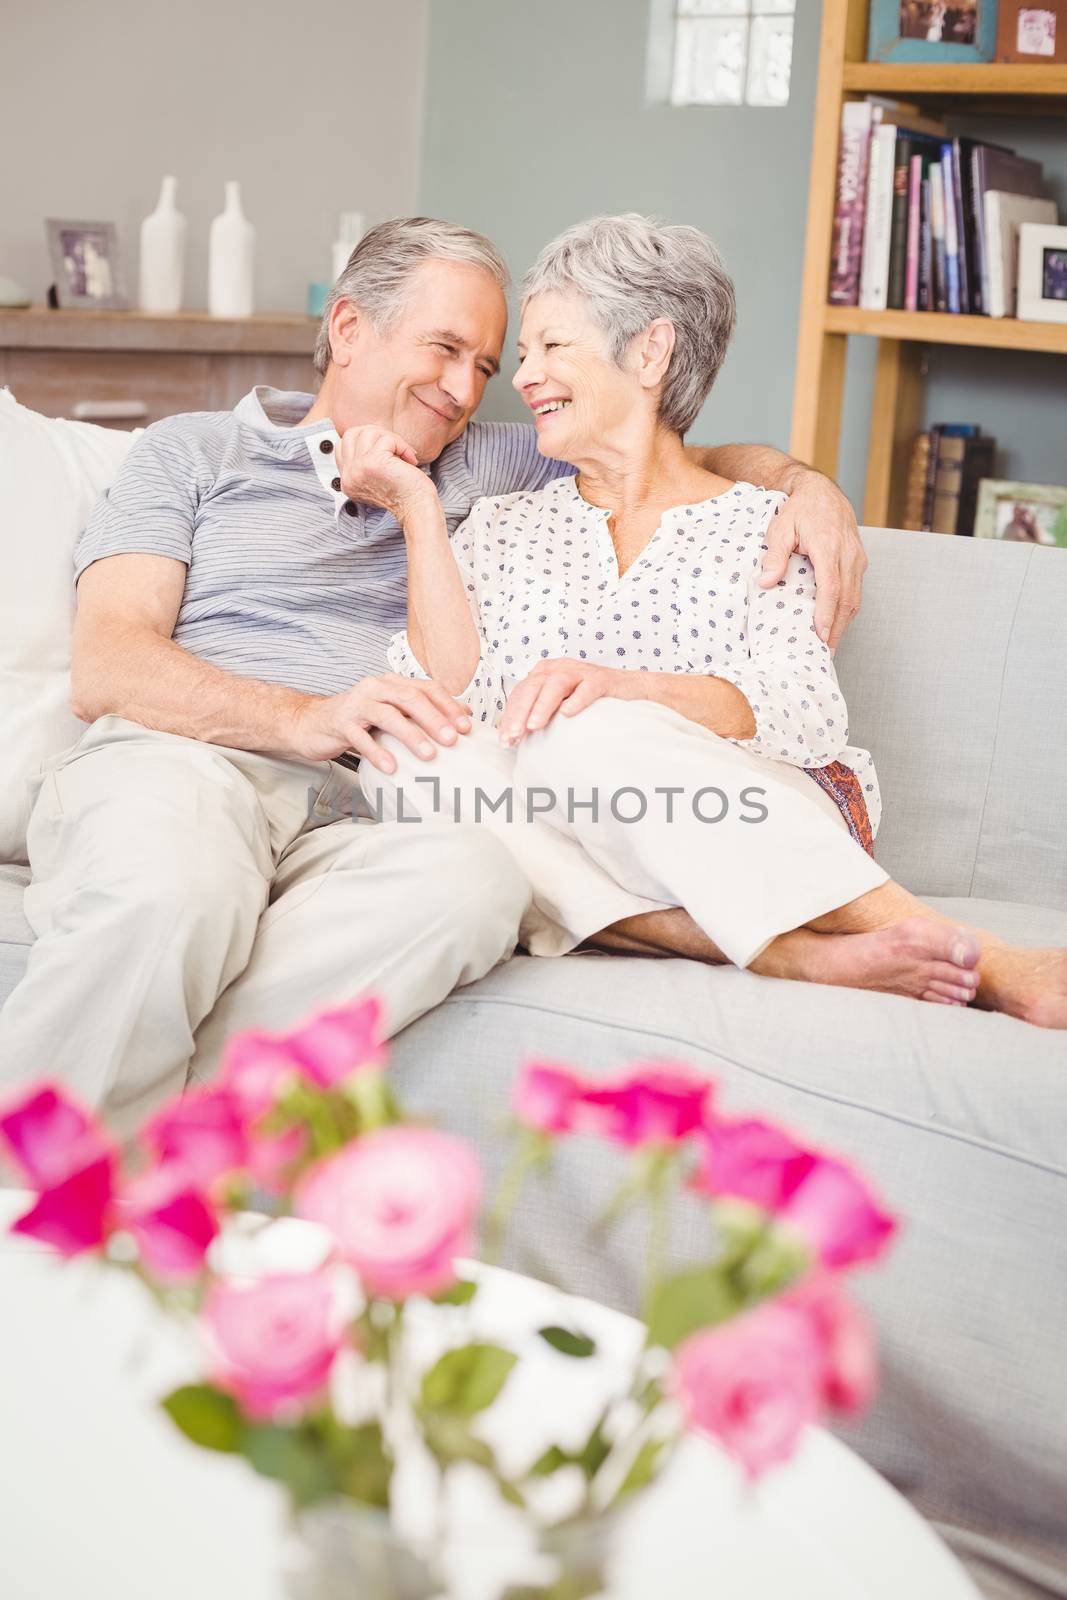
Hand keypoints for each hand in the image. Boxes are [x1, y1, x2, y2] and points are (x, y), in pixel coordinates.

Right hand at [288, 674, 471, 772]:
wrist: (310, 723)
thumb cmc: (357, 721)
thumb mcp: (390, 713)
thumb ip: (418, 714)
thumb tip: (462, 719)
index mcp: (392, 683)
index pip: (426, 688)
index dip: (449, 705)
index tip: (467, 726)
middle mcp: (376, 688)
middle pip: (410, 698)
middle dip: (435, 719)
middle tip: (453, 739)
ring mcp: (357, 704)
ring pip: (388, 715)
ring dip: (411, 735)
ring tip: (429, 755)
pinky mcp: (340, 724)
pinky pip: (360, 738)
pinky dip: (377, 752)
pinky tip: (392, 767)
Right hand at [335, 425, 431, 521]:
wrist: (418, 508)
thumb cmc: (405, 493)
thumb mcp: (377, 476)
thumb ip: (366, 459)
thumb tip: (370, 434)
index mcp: (347, 481)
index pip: (342, 444)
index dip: (365, 440)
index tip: (385, 450)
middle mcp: (348, 476)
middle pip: (351, 434)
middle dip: (376, 434)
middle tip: (394, 447)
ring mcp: (358, 469)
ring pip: (368, 432)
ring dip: (391, 439)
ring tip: (403, 454)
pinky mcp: (372, 462)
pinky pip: (386, 439)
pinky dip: (402, 445)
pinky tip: (410, 460)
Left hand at [499, 659, 621, 746]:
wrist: (628, 689)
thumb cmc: (588, 699)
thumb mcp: (557, 703)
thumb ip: (535, 712)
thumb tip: (507, 733)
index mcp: (543, 673)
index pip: (521, 694)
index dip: (510, 716)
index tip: (505, 741)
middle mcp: (559, 669)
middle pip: (533, 688)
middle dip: (520, 713)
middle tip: (513, 736)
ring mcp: (580, 672)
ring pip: (556, 685)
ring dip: (542, 706)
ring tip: (534, 726)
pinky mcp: (601, 679)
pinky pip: (587, 688)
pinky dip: (577, 700)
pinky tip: (568, 713)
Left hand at [759, 471, 866, 649]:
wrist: (821, 492)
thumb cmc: (798, 510)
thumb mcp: (780, 528)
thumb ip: (775, 556)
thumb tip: (766, 582)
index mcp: (828, 546)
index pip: (830, 586)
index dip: (826, 613)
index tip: (820, 635)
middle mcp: (848, 554)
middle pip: (846, 598)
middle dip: (836, 628)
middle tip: (824, 652)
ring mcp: (857, 558)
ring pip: (855, 598)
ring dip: (843, 623)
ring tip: (829, 646)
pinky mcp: (859, 561)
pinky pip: (856, 591)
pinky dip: (846, 610)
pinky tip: (835, 625)